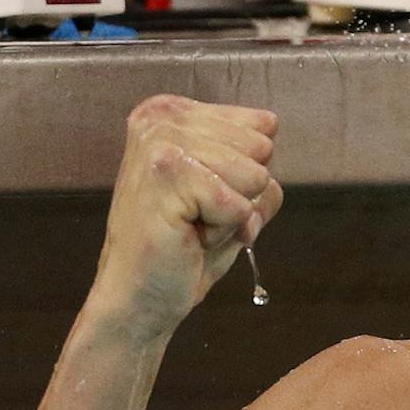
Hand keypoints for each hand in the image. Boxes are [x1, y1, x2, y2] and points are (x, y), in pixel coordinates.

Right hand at [85, 95, 282, 341]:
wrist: (140, 296)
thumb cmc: (186, 247)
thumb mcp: (234, 193)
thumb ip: (256, 164)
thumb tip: (268, 158)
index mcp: (174, 113)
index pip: (263, 127)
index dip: (248, 174)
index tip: (206, 196)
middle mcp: (162, 118)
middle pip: (262, 148)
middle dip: (242, 192)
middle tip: (198, 215)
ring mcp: (161, 143)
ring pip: (255, 175)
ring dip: (233, 213)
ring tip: (191, 225)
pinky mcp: (168, 175)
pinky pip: (241, 205)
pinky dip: (225, 231)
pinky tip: (188, 237)